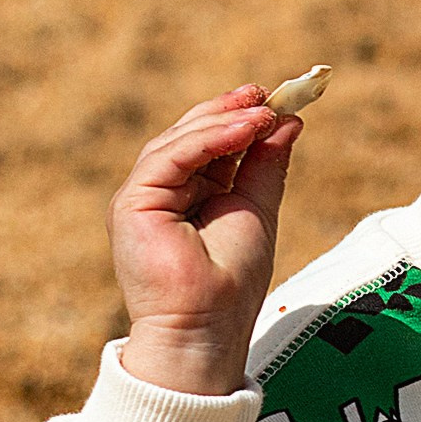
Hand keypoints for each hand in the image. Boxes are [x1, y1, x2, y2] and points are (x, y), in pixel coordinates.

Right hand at [110, 87, 304, 398]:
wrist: (207, 329)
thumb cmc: (232, 283)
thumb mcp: (258, 209)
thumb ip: (266, 165)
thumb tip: (288, 121)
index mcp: (188, 196)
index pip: (210, 145)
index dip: (238, 118)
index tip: (273, 98)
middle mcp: (162, 193)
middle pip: (189, 136)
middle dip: (228, 110)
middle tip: (265, 92)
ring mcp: (142, 197)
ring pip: (177, 142)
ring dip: (223, 120)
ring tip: (263, 110)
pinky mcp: (131, 203)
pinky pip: (169, 157)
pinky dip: (208, 139)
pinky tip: (244, 128)